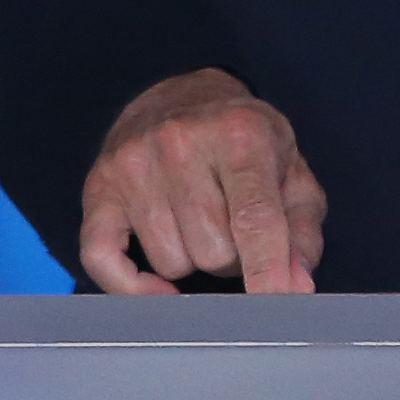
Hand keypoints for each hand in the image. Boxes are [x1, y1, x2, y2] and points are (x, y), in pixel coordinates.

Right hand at [79, 68, 327, 294]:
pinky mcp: (97, 187)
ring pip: (169, 263)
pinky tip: (157, 284)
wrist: (182, 94)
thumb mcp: (290, 171)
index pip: (254, 218)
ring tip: (200, 226)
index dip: (267, 268)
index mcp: (241, 134)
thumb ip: (301, 231)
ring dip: (192, 261)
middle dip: (232, 257)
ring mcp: (133, 164)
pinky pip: (103, 261)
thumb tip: (296, 288)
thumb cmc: (244, 141)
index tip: (274, 304)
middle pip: (213, 251)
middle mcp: (182, 142)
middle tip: (234, 228)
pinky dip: (132, 286)